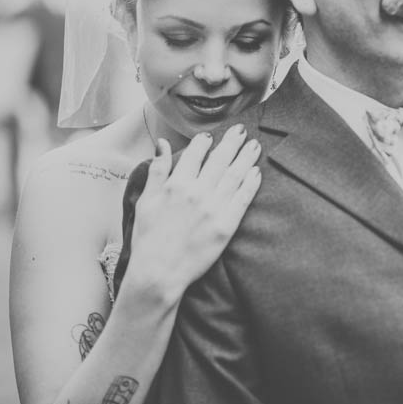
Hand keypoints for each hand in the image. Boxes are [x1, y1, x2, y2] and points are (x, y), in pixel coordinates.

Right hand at [128, 125, 261, 299]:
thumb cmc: (148, 239)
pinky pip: (242, 198)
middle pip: (219, 159)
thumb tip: (163, 144)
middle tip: (241, 130)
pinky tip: (257, 172)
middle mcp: (196, 192)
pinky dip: (251, 183)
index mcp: (175, 184)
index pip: (195, 154)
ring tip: (255, 145)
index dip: (205, 142)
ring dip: (246, 157)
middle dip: (232, 142)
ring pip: (234, 175)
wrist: (159, 273)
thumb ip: (158, 170)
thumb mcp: (146, 200)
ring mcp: (213, 208)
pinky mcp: (226, 225)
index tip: (211, 137)